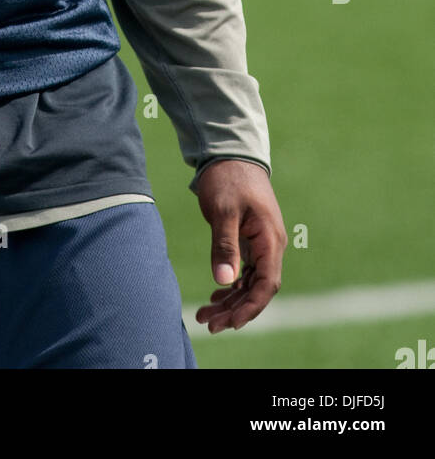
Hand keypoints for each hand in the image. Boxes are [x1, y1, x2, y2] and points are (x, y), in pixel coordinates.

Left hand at [194, 159, 286, 332]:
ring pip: (249, 282)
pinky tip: (216, 295)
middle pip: (257, 289)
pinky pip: (244, 271)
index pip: (267, 284)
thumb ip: (225, 244)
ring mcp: (260, 243)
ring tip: (206, 315)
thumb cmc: (228, 177)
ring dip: (230, 300)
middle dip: (235, 309)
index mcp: (269, 239)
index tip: (231, 323)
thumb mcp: (224, 210)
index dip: (251, 307)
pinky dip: (230, 285)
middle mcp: (269, 245)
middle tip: (209, 323)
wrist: (230, 152)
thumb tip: (224, 281)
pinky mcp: (249, 240)